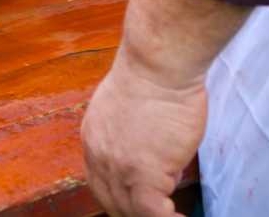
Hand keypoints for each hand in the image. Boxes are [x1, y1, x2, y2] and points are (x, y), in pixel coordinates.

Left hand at [81, 0, 245, 216]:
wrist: (158, 66)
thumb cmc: (154, 77)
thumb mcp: (128, 109)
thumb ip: (130, 136)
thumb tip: (151, 151)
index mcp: (94, 139)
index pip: (100, 184)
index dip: (120, 200)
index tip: (138, 206)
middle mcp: (98, 157)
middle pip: (111, 202)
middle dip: (133, 213)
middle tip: (160, 214)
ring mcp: (118, 168)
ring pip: (130, 212)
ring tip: (175, 216)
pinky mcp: (143, 175)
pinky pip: (152, 215)